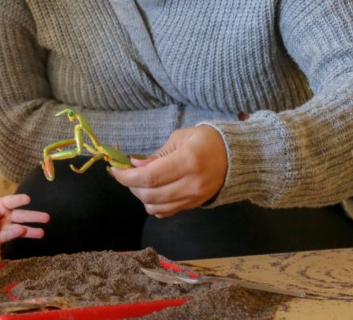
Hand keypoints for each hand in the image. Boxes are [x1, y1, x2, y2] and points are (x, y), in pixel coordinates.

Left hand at [0, 194, 48, 256]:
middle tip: (46, 217)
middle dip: (33, 216)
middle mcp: (6, 215)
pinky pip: (10, 236)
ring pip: (20, 227)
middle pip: (21, 215)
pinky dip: (17, 235)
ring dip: (31, 229)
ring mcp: (5, 227)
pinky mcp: (2, 238)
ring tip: (42, 232)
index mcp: (0, 204)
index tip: (28, 199)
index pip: (11, 201)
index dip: (19, 200)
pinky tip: (25, 232)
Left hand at [111, 125, 227, 217]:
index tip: (115, 170)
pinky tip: (152, 191)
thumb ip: (157, 155)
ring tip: (139, 181)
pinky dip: (153, 204)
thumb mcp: (180, 138)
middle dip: (131, 185)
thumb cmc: (206, 141)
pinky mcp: (194, 206)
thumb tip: (134, 165)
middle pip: (150, 195)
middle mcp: (191, 184)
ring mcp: (194, 198)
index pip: (150, 177)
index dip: (127, 177)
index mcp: (188, 161)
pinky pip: (166, 213)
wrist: (237, 157)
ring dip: (141, 196)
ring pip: (156, 207)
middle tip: (126, 173)